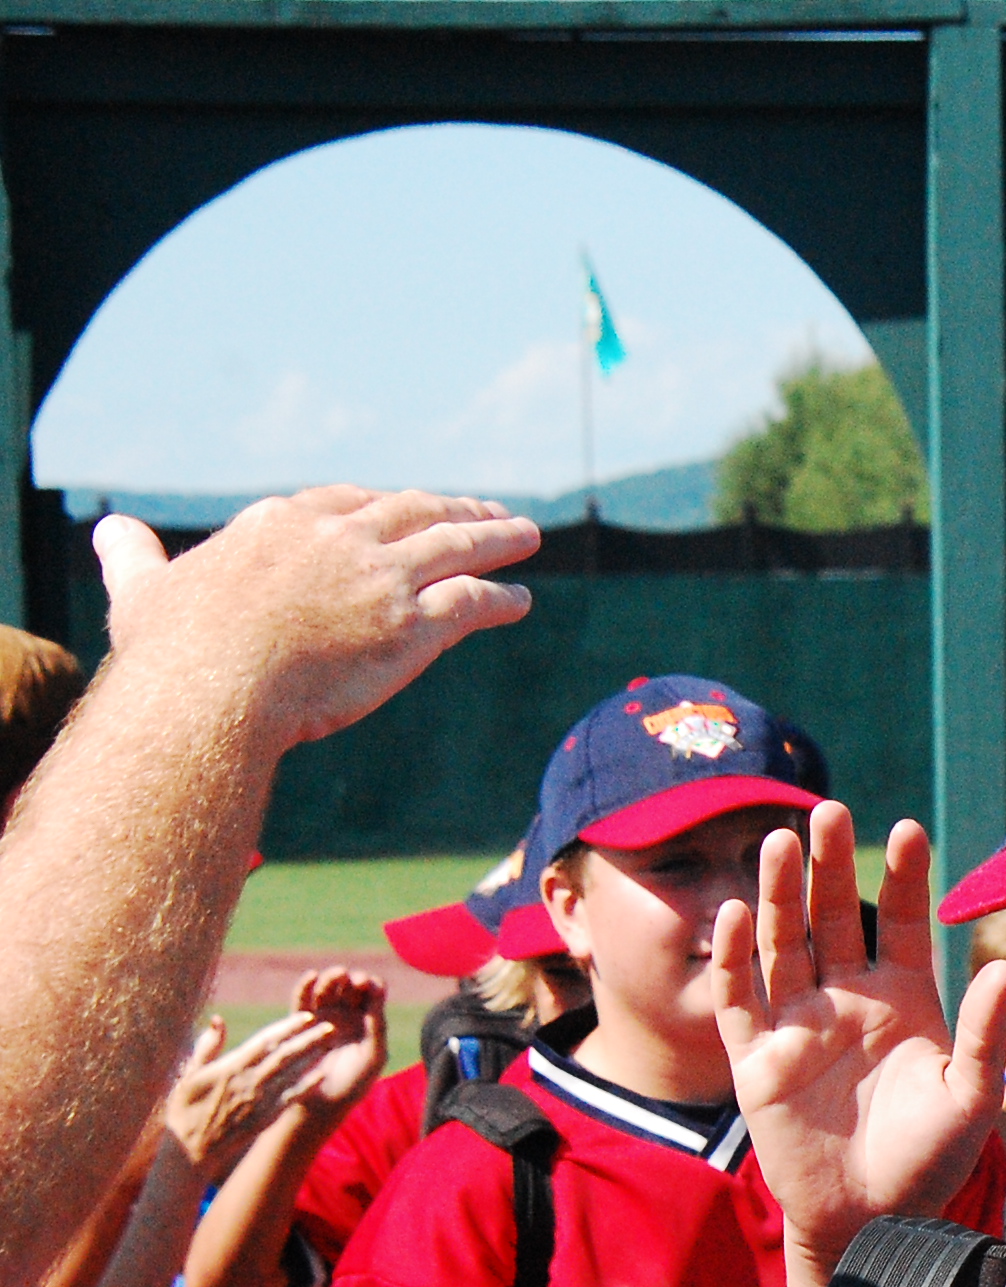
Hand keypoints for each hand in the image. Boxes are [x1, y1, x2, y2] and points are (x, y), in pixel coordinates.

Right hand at [95, 489, 538, 755]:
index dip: (384, 505)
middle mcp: (339, 541)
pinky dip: (502, 597)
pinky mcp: (411, 626)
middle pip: (414, 510)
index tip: (409, 506)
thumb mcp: (143, 589)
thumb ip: (134, 556)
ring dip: (497, 539)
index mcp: (281, 524)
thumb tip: (108, 531)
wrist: (208, 694)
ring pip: (456, 546)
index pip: (348, 501)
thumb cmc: (171, 653)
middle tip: (488, 512)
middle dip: (455, 509)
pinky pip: (472, 602)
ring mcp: (380, 580)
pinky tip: (521, 599)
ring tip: (526, 536)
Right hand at [165, 1012, 340, 1181]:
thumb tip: (218, 1019)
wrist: (190, 1151)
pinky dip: (308, 1086)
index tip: (307, 1016)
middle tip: (331, 1025)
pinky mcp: (266, 1118)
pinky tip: (323, 1075)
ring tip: (330, 1043)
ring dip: (313, 1057)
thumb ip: (206, 1047)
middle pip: (285, 1056)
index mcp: (230, 1068)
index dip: (287, 1027)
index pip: (265, 1042)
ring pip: (292, 1074)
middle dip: (308, 1039)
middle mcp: (250, 1083)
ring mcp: (260, 1102)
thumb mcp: (188, 1075)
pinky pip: (291, 1099)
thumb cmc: (185, 1110)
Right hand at [286, 966, 389, 1112]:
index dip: (372, 986)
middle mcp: (346, 1015)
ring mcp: (323, 1017)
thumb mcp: (374, 1055)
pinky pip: (301, 1002)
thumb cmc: (355, 1082)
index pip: (371, 994)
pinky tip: (311, 976)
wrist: (325, 1103)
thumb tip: (379, 992)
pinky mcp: (301, 1024)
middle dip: (352, 979)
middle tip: (355, 979)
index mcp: (368, 1021)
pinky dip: (304, 987)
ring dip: (331, 979)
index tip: (371, 986)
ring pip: (327, 991)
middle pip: (349, 988)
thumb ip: (378, 1026)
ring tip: (337, 973)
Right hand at [712, 805, 1005, 1286]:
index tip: (910, 829)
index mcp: (903, 997)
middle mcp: (848, 997)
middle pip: (835, 914)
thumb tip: (1005, 966)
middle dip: (831, 865)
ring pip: (785, 941)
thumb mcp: (968, 1096)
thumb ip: (982, 1033)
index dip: (904, 877)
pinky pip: (741, 998)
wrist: (873, 1217)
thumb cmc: (929, 1158)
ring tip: (780, 841)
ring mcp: (800, 1022)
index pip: (901, 920)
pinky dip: (737, 957)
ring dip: (779, 893)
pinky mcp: (757, 1056)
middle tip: (830, 811)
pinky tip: (737, 912)